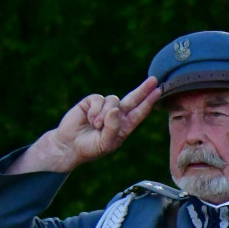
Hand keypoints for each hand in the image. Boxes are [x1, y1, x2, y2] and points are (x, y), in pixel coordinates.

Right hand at [7, 77, 161, 174]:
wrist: (70, 145)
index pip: (140, 112)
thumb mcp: (106, 143)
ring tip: (97, 125)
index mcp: (125, 126)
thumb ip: (113, 128)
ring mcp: (105, 107)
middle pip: (133, 99)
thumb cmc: (91, 147)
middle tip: (154, 80)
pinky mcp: (92, 102)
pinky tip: (90, 119)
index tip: (158, 92)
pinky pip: (99, 99)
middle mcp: (117, 115)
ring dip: (105, 114)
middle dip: (143, 90)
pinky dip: (96, 110)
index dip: (149, 102)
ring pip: (114, 100)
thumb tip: (116, 109)